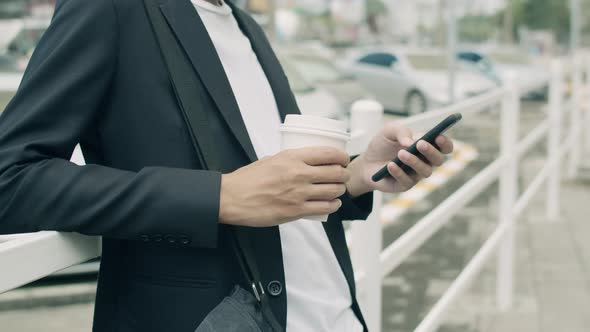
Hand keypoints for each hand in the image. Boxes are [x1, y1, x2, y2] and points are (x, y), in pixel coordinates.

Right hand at [219, 147, 350, 226]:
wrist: (232, 198)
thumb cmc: (248, 179)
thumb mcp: (271, 159)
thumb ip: (290, 160)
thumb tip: (306, 163)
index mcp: (292, 157)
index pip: (329, 154)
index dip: (342, 157)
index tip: (343, 160)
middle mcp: (299, 174)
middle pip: (335, 172)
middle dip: (343, 174)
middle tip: (342, 176)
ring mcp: (299, 193)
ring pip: (333, 190)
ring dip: (340, 190)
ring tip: (338, 190)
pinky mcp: (296, 211)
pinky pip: (324, 207)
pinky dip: (333, 205)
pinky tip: (333, 203)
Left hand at [346, 122, 453, 196]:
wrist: (366, 162)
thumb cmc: (382, 145)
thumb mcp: (388, 131)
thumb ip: (401, 131)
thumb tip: (410, 142)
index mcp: (426, 147)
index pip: (444, 147)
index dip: (445, 143)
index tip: (438, 136)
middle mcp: (425, 162)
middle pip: (439, 160)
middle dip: (431, 151)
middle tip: (420, 144)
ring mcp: (416, 174)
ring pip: (425, 171)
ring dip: (414, 161)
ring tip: (401, 153)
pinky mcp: (405, 185)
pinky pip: (407, 181)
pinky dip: (399, 172)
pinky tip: (390, 165)